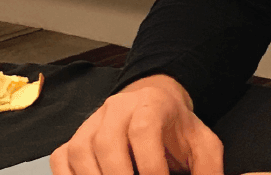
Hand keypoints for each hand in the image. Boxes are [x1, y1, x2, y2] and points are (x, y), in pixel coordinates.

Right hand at [51, 74, 223, 174]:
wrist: (154, 103)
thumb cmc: (176, 129)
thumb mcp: (202, 144)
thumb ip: (209, 170)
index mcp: (151, 105)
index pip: (144, 131)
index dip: (150, 166)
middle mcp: (116, 109)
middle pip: (107, 143)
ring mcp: (91, 123)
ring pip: (80, 152)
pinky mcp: (74, 137)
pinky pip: (61, 159)